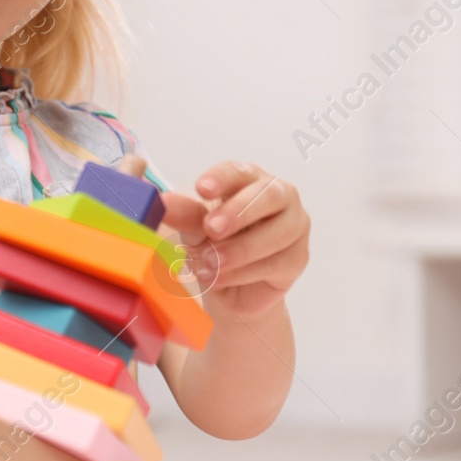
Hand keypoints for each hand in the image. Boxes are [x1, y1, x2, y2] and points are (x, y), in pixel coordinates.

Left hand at [160, 161, 308, 320]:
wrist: (230, 289)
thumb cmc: (215, 246)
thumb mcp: (194, 228)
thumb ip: (184, 214)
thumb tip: (161, 202)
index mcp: (250, 180)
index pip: (239, 171)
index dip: (222, 178)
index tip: (201, 189)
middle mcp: (279, 196)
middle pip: (267, 195)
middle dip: (238, 211)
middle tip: (211, 228)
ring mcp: (294, 226)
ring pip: (276, 233)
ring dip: (240, 249)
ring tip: (209, 262)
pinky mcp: (298, 258)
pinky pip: (276, 263)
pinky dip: (244, 272)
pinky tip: (220, 278)